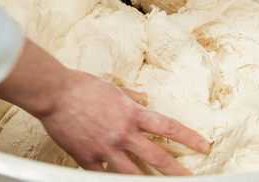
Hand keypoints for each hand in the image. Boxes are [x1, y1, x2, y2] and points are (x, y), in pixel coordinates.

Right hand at [0, 40, 210, 174]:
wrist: (55, 93)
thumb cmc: (81, 86)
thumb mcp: (112, 87)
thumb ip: (131, 96)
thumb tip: (144, 97)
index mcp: (131, 113)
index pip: (168, 128)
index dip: (188, 138)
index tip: (203, 146)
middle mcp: (123, 133)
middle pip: (157, 157)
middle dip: (177, 171)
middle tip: (191, 179)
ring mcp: (106, 148)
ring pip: (133, 173)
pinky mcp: (87, 157)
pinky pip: (102, 176)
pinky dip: (109, 181)